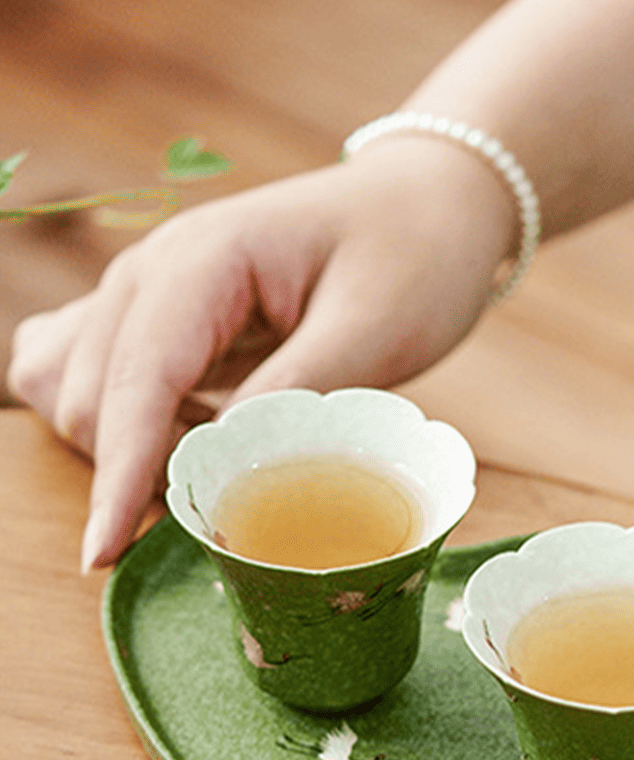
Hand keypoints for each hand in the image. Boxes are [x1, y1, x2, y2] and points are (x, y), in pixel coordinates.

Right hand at [8, 138, 514, 571]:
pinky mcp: (164, 322)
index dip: (118, 474)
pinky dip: (125, 425)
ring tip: (226, 464)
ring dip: (126, 450)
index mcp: (200, 262)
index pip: (136, 383)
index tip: (105, 552)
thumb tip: (225, 465)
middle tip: (233, 512)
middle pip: (91, 399)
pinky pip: (96, 378)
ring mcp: (149, 296)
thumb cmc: (413, 256)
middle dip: (133, 471)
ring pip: (77, 392)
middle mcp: (152, 273)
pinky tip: (195, 439)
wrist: (430, 207)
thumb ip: (295, 393)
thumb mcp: (372, 329)